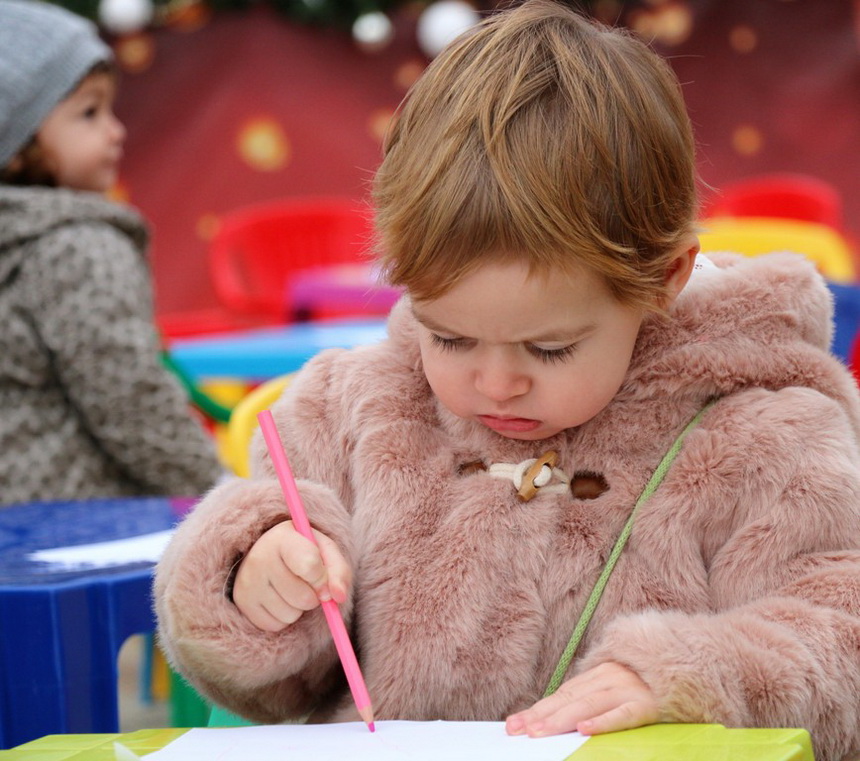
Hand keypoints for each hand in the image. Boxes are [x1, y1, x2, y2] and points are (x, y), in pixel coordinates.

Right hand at [233, 520, 351, 631]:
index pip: (310, 565)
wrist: (267, 552)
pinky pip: (275, 625)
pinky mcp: (241, 602)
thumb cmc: (302, 551)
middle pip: (303, 597)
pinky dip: (284, 618)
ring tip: (292, 588)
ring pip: (290, 615)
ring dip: (299, 608)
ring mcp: (247, 581)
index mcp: (283, 538)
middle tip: (307, 583)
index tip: (322, 577)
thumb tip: (339, 597)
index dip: (322, 578)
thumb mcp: (325, 551)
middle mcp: (259, 557)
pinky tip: (279, 598)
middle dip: (314, 596)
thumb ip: (339, 571)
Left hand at [505, 662, 658, 736]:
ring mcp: (627, 689)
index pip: (562, 694)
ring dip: (561, 719)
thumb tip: (562, 716)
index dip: (537, 709)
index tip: (514, 724)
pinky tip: (584, 729)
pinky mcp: (648, 704)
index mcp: (599, 674)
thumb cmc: (651, 684)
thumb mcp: (617, 686)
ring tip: (539, 733)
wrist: (691, 666)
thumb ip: (593, 697)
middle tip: (516, 730)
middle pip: (568, 699)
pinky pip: (623, 714)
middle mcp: (608, 678)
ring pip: (587, 705)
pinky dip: (603, 721)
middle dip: (540, 716)